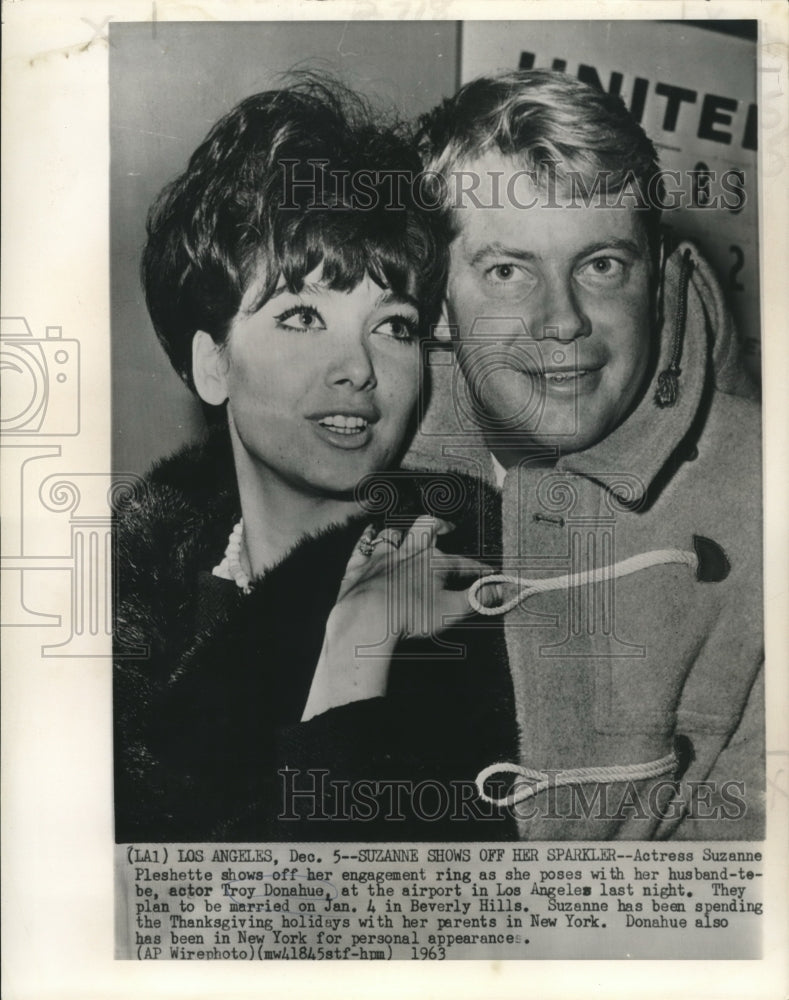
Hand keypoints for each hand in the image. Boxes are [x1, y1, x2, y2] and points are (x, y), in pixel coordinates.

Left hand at [301, 516, 490, 719]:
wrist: (368, 616)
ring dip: (401, 532)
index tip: (491, 573)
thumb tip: (501, 590)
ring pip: (393, 534)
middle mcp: (408, 553)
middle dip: (439, 525)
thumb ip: (477, 599)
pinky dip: (366, 539)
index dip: (478, 568)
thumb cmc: (411, 615)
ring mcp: (381, 558)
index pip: (463, 563)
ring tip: (407, 534)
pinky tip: (368, 535)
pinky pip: (362, 546)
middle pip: (426, 527)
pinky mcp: (359, 567)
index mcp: (434, 563)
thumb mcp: (452, 610)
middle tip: (447, 528)